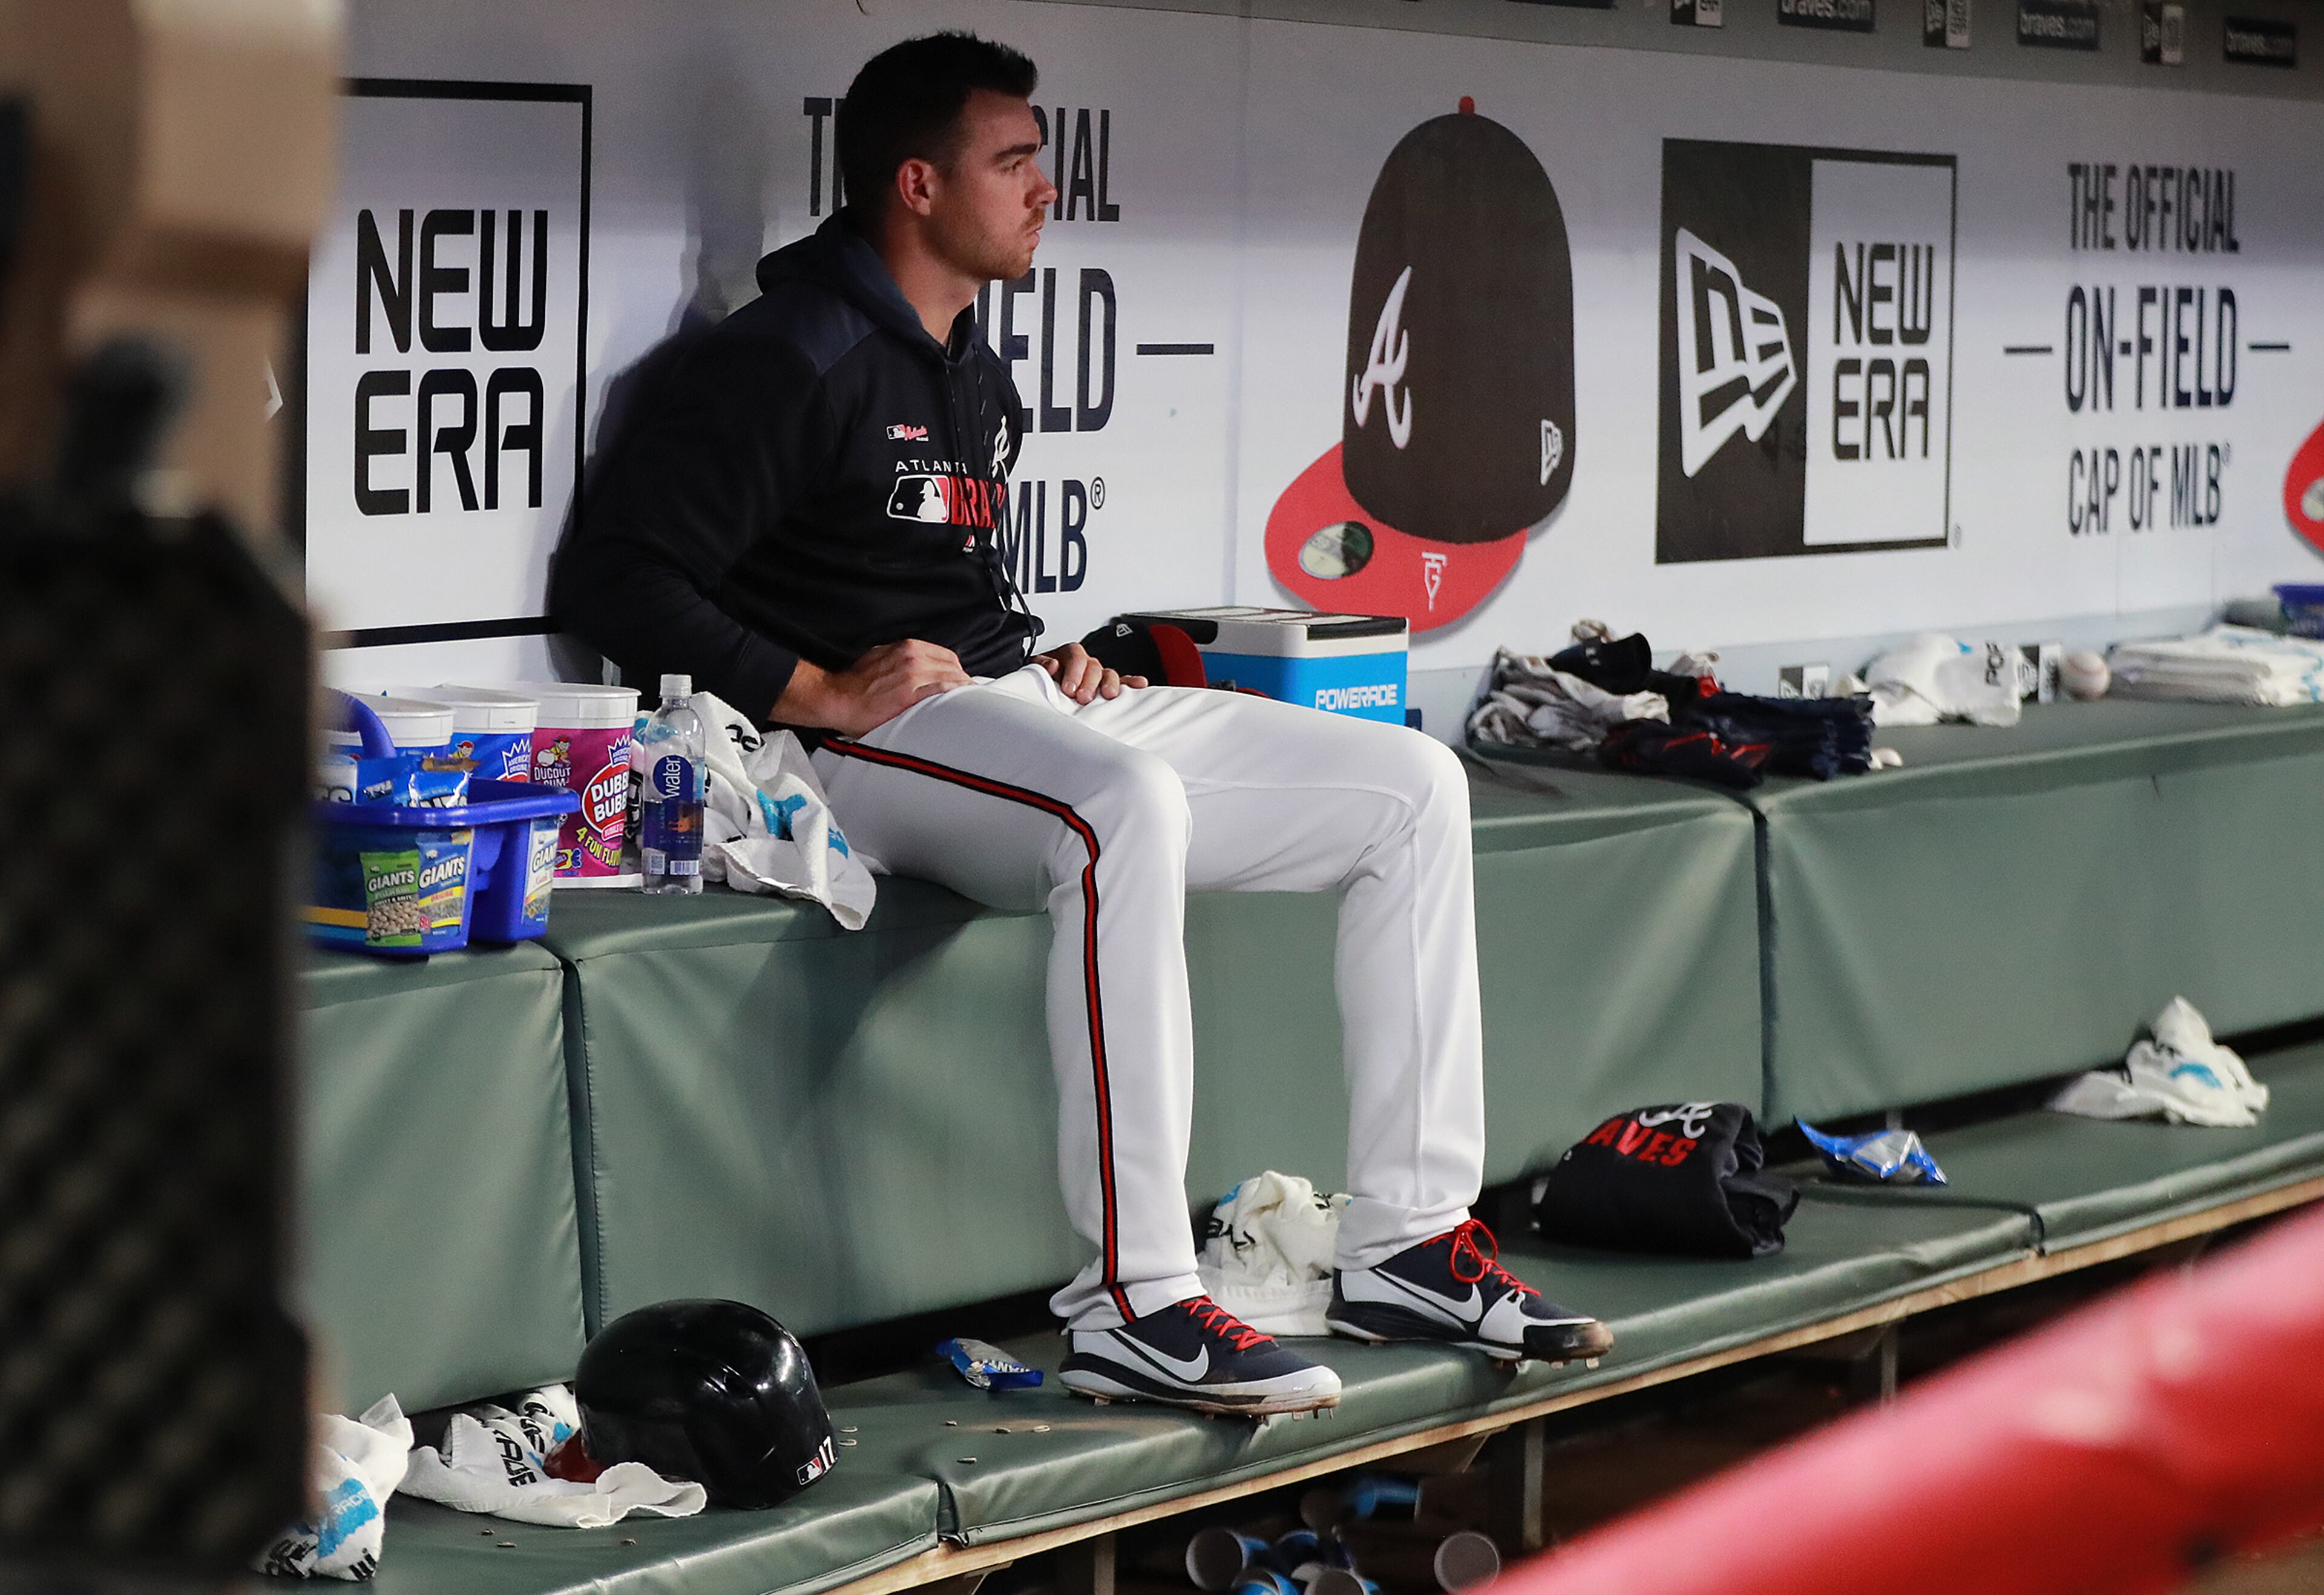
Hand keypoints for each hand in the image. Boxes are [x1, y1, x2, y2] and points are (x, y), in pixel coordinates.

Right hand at [777, 640, 969, 736]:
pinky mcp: (911, 693)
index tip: (959, 682)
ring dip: (963, 691)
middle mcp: (912, 657)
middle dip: (961, 681)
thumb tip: (916, 667)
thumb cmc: (855, 683)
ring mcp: (913, 674)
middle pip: (952, 667)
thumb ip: (900, 659)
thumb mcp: (879, 657)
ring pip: (951, 678)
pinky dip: (955, 697)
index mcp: (907, 647)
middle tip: (966, 696)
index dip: (955, 670)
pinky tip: (961, 706)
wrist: (837, 698)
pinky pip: (942, 691)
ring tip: (968, 704)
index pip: (946, 656)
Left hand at [1037, 642, 1144, 704]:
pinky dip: (1131, 683)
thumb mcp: (1036, 667)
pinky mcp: (1107, 685)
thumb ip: (1041, 665)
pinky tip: (1140, 685)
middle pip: (1094, 666)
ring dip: (1109, 684)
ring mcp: (1099, 674)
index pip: (1075, 656)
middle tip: (1083, 697)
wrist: (1046, 684)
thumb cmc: (1044, 675)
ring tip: (1108, 695)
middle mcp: (1086, 662)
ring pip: (1109, 674)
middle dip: (1089, 682)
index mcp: (1069, 654)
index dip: (1074, 672)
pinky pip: (1122, 682)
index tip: (1068, 688)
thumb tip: (1052, 665)